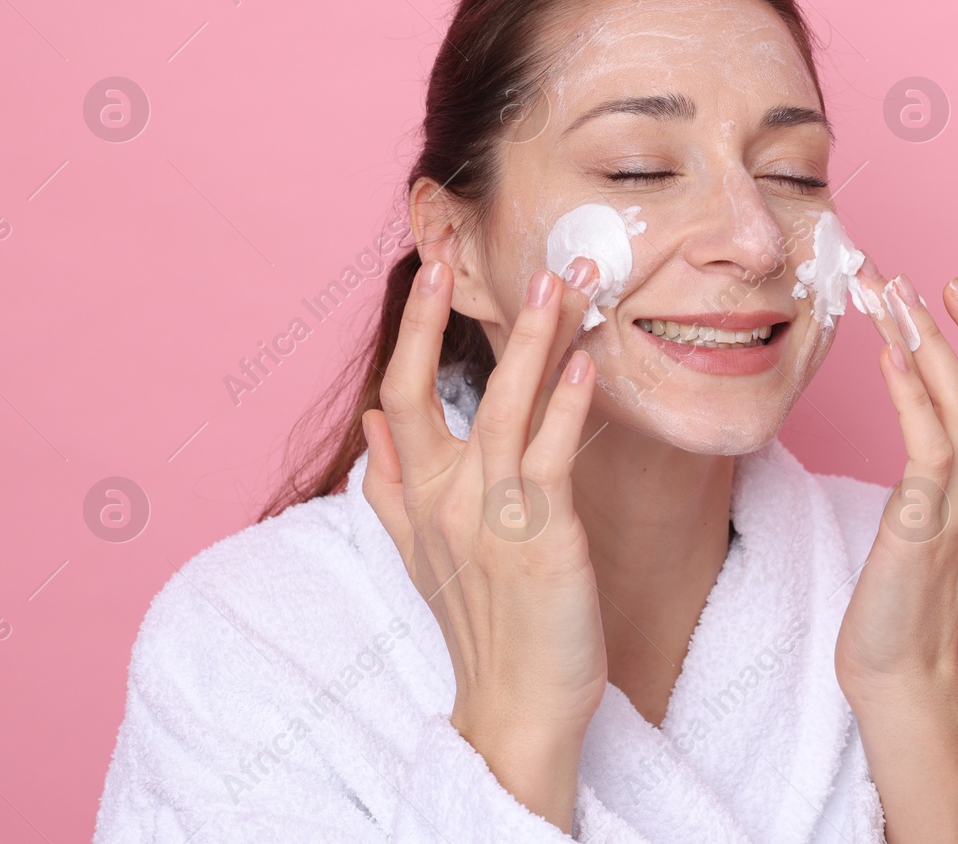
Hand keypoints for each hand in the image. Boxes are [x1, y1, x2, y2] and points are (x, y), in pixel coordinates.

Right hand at [360, 252, 605, 828]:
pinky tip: (586, 364)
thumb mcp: (420, 554)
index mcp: (415, 498)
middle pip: (438, 390)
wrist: (514, 707)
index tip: (432, 269)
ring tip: (560, 282)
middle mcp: (444, 501)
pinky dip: (566, 407)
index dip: (412, 330)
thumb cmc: (480, 628)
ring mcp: (490, 518)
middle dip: (454, 318)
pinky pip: (550, 459)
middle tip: (480, 251)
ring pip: (502, 409)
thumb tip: (371, 420)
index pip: (399, 395)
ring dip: (532, 341)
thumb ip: (390, 485)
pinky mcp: (541, 540)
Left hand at [833, 263, 957, 843]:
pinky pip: (929, 444)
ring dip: (926, 343)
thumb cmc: (901, 602)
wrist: (900, 678)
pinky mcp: (923, 525)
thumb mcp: (923, 521)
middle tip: (915, 276)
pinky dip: (910, 392)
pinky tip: (884, 355)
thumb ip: (929, 472)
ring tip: (889, 294)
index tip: (951, 291)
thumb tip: (908, 417)